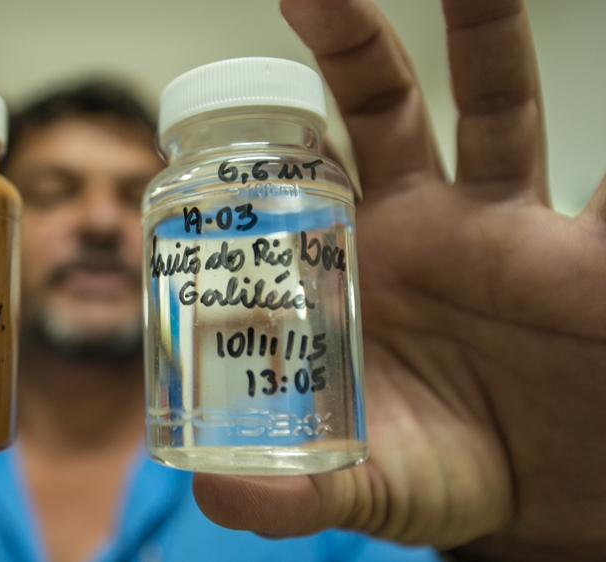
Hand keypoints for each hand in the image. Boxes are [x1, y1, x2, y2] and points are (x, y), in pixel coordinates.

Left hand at [193, 1, 605, 559]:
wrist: (544, 493)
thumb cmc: (443, 468)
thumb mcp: (364, 484)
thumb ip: (293, 496)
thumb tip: (214, 496)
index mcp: (355, 262)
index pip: (298, 178)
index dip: (261, 141)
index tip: (212, 113)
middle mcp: (424, 222)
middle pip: (381, 109)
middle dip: (351, 45)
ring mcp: (505, 222)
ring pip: (494, 104)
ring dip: (481, 32)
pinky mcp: (587, 249)